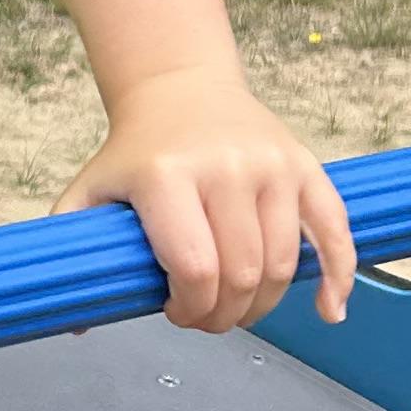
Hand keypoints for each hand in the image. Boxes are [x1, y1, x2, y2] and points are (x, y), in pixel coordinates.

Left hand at [58, 65, 357, 332]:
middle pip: (242, 275)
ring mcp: (272, 165)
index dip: (190, 309)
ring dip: (263, 305)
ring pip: (283, 265)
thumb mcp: (92, 190)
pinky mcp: (305, 165)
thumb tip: (73, 322)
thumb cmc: (137, 152)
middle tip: (206, 316)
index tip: (176, 312)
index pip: (195, 269)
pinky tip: (329, 311)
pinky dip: (337, 277)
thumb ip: (76, 248)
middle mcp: (226, 168)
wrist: (181, 89)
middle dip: (223, 314)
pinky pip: (334, 230)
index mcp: (168, 176)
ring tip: (238, 307)